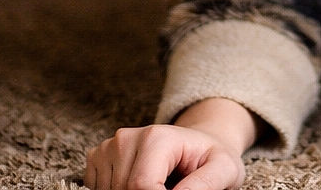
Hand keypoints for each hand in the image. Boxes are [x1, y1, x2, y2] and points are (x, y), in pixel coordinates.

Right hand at [84, 98, 257, 189]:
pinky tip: (140, 184)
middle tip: (171, 186)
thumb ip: (206, 184)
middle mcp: (128, 137)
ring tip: (160, 185)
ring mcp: (111, 146)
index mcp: (157, 137)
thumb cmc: (212, 159)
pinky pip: (97, 189)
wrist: (200, 145)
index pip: (141, 186)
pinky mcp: (99, 157)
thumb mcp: (224, 170)